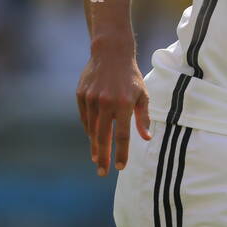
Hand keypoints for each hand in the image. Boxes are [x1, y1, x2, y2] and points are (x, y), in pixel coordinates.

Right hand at [76, 47, 150, 176]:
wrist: (110, 53)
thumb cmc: (130, 76)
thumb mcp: (142, 94)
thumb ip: (143, 117)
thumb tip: (146, 138)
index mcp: (123, 104)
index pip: (121, 136)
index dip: (120, 153)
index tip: (120, 167)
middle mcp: (106, 103)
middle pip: (103, 137)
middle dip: (103, 157)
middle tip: (102, 172)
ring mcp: (91, 99)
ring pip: (92, 129)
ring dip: (94, 146)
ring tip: (97, 159)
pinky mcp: (81, 95)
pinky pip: (85, 118)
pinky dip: (89, 130)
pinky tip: (93, 139)